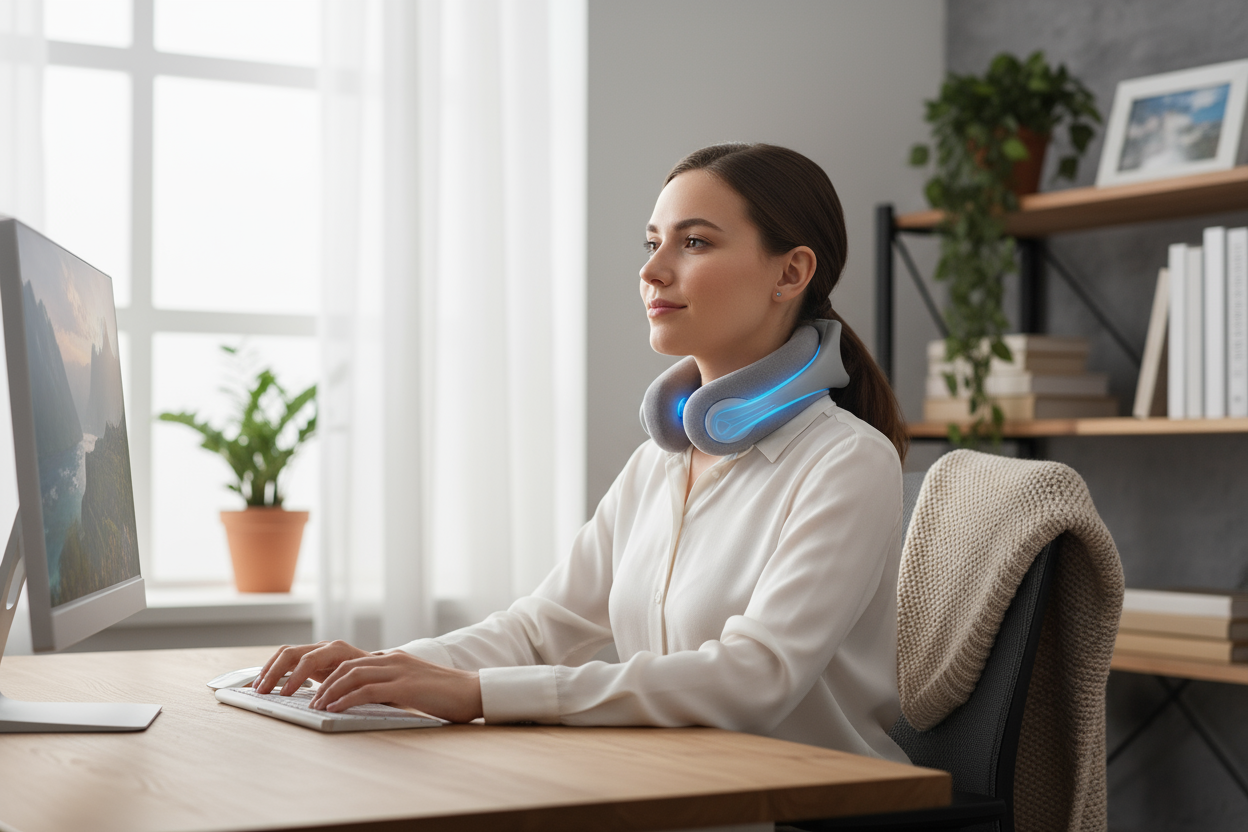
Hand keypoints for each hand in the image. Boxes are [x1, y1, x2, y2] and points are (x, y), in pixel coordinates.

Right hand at [253, 640, 371, 696]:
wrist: (380, 667)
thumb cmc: (374, 677)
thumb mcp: (366, 683)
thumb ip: (352, 690)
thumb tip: (339, 702)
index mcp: (338, 651)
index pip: (310, 659)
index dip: (296, 677)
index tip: (285, 694)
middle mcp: (325, 647)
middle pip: (292, 653)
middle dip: (274, 672)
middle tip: (263, 691)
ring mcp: (316, 651)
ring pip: (286, 654)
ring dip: (269, 670)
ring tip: (258, 688)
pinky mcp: (310, 658)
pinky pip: (287, 659)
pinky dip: (273, 669)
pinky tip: (265, 682)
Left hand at [309, 650, 482, 723]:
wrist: (473, 691)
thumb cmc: (446, 694)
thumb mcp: (414, 684)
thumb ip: (394, 686)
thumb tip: (372, 699)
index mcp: (394, 658)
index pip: (353, 662)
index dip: (332, 676)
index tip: (317, 692)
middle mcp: (393, 659)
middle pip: (347, 666)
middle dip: (324, 683)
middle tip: (310, 702)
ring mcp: (399, 671)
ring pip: (353, 675)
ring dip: (330, 692)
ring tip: (317, 707)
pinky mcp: (405, 686)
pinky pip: (368, 691)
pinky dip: (347, 699)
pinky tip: (335, 709)